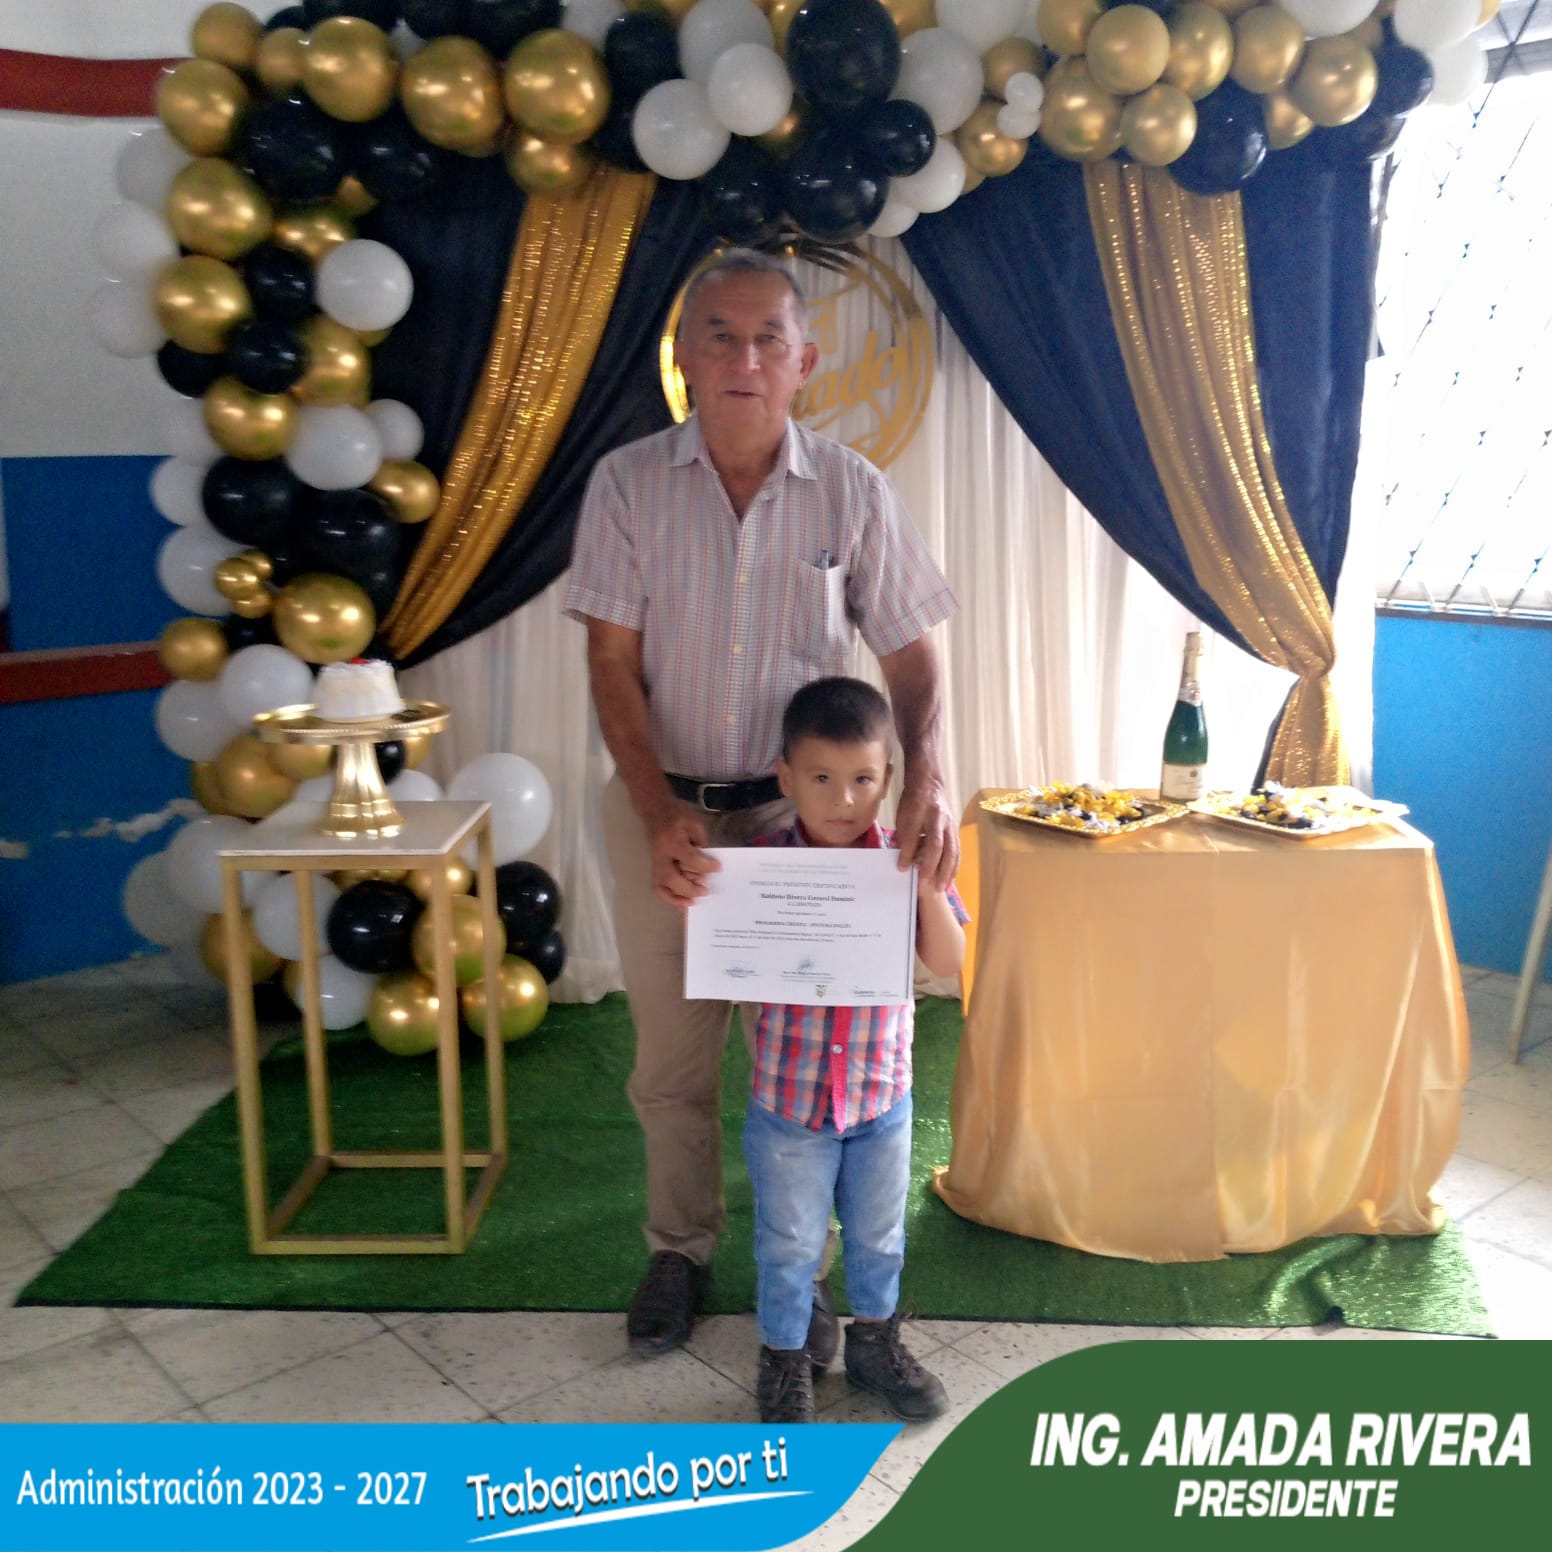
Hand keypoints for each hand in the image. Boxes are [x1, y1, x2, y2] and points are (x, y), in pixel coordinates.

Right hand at [646, 802, 720, 910]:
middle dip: (688, 888)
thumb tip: (708, 865)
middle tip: (705, 891)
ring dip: (676, 898)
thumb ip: (701, 843)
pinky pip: (658, 887)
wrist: (655, 810)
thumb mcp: (694, 822)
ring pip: (660, 886)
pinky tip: (683, 903)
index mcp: (672, 839)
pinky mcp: (654, 867)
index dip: (705, 865)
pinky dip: (669, 898)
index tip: (718, 868)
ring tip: (692, 903)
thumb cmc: (677, 814)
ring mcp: (654, 862)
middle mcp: (660, 854)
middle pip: (670, 877)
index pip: (689, 857)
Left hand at [894, 772, 957, 890]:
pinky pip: (957, 850)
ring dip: (947, 870)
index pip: (913, 836)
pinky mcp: (955, 829)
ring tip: (942, 887)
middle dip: (931, 866)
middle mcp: (937, 818)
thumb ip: (903, 838)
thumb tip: (902, 861)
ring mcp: (949, 824)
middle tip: (925, 884)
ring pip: (951, 850)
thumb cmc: (912, 802)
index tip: (902, 869)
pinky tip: (951, 878)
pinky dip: (955, 866)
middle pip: (937, 845)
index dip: (907, 854)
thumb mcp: (902, 817)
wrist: (929, 785)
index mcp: (920, 811)